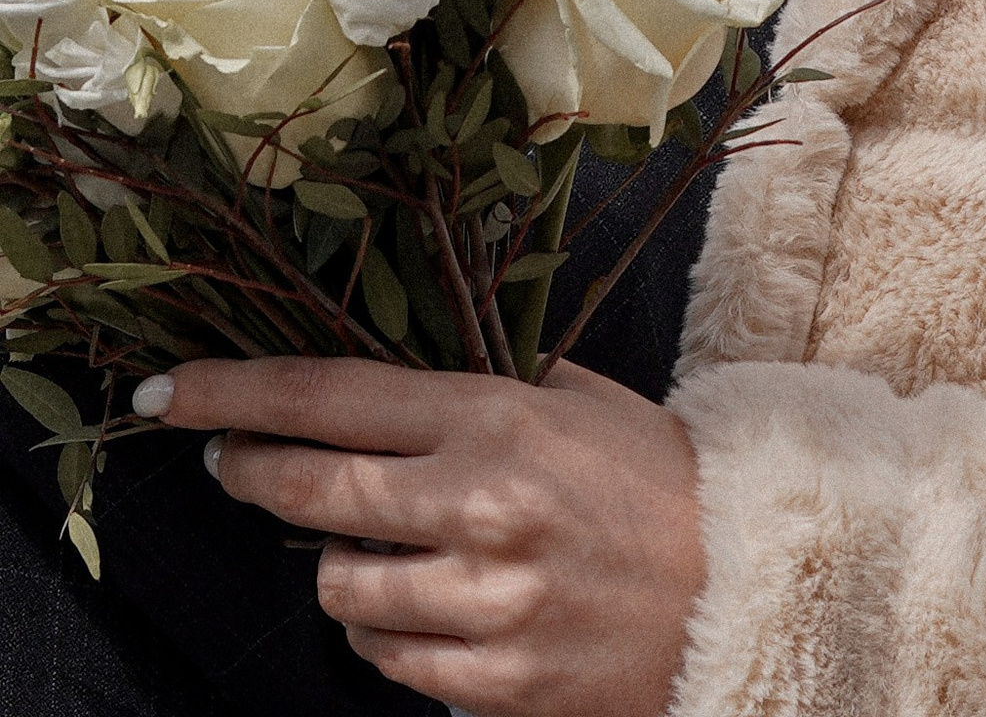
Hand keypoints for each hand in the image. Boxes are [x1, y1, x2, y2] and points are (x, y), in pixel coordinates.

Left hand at [150, 359, 699, 716]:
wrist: (743, 593)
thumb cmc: (660, 483)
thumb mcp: (581, 400)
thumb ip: (488, 384)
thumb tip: (390, 376)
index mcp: (498, 420)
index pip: (333, 397)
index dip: (238, 393)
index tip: (171, 394)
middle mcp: (478, 507)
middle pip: (310, 492)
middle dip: (252, 473)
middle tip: (232, 464)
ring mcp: (480, 602)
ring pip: (338, 589)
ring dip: (346, 564)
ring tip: (391, 548)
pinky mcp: (487, 680)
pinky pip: (385, 659)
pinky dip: (391, 633)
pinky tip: (434, 608)